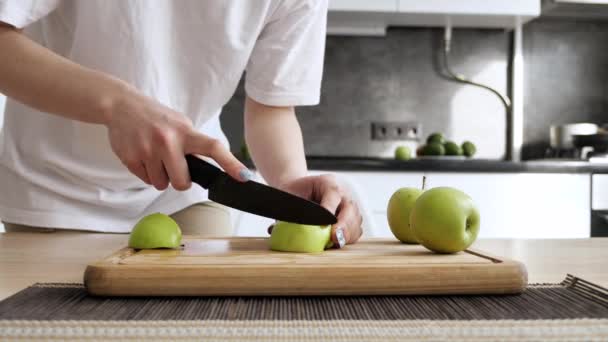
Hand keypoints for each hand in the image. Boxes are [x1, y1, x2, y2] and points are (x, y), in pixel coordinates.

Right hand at [105, 89, 250, 189]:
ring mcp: (148, 150)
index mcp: (185, 131)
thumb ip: (193, 144)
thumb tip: (210, 169)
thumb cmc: (156, 118)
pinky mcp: (131, 158)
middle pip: (182, 182)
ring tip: (155, 156)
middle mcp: (168, 140)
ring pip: (161, 184)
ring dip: (160, 176)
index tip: (244, 176)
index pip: (213, 148)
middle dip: (180, 180)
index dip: (231, 164)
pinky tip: (143, 155)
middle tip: (174, 167)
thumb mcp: (180, 124)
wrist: (121, 105)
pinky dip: (146, 173)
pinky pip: (145, 180)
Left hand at [268, 174, 362, 247]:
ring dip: (347, 234)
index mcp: (328, 183)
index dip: (329, 211)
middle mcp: (342, 193)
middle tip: (334, 239)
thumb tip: (283, 228)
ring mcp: (349, 205)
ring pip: (355, 221)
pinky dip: (349, 238)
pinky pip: (356, 230)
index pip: (333, 195)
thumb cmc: (293, 192)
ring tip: (336, 243)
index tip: (326, 226)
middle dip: (343, 226)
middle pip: (350, 209)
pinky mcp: (352, 218)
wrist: (300, 190)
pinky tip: (339, 242)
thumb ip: (289, 209)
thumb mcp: (288, 195)